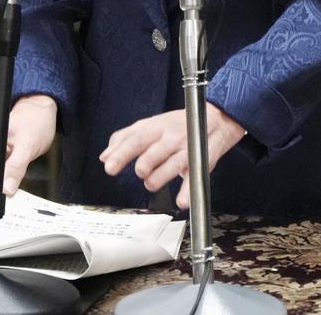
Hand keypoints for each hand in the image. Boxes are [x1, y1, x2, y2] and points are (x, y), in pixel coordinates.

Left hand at [99, 104, 245, 208]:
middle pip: (153, 152)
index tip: (109, 167)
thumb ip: (125, 138)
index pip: (135, 140)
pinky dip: (187, 192)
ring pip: (170, 166)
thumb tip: (105, 155)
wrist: (215, 119)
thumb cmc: (177, 124)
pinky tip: (181, 201)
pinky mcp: (200, 162)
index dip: (121, 154)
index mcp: (156, 127)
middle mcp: (171, 138)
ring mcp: (186, 150)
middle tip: (140, 172)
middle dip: (143, 165)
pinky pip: (194, 179)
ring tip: (152, 183)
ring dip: (158, 179)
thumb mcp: (150, 124)